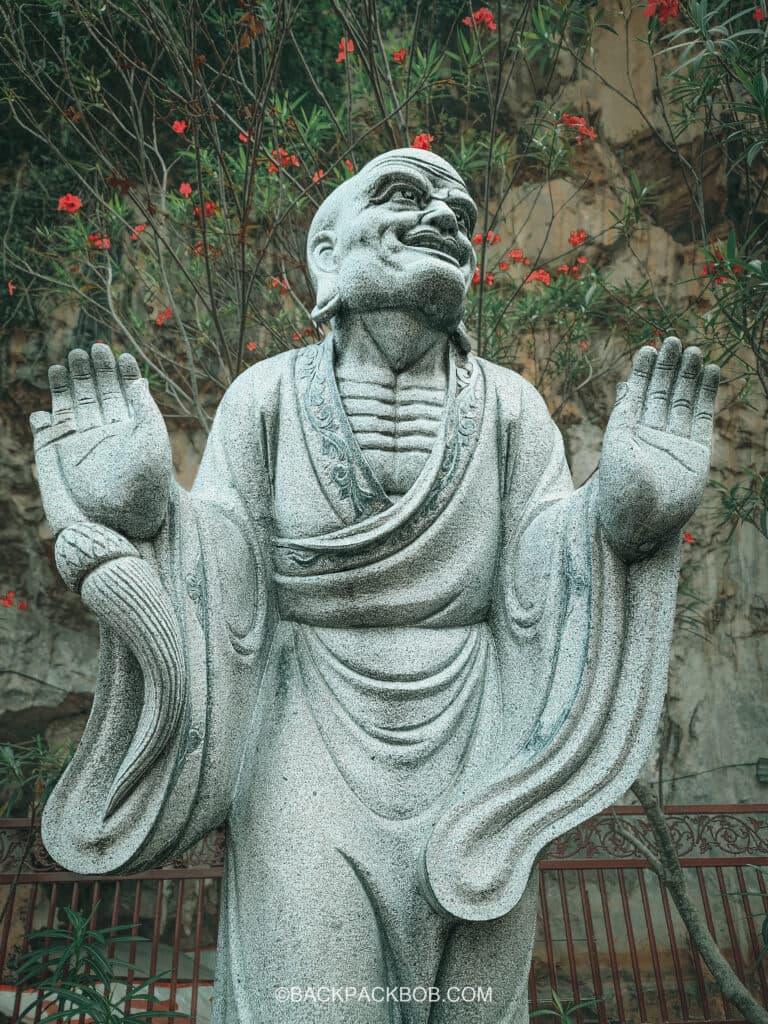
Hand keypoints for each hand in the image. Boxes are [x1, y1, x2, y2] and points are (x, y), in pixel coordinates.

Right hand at [30, 344, 172, 539]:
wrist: (130, 517)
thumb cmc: (150, 481)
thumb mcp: (153, 439)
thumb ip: (144, 408)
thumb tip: (138, 380)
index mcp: (129, 426)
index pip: (122, 391)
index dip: (120, 372)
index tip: (119, 353)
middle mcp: (104, 431)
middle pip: (95, 391)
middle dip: (92, 369)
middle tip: (88, 348)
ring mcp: (81, 442)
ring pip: (70, 405)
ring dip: (66, 384)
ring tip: (63, 362)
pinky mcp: (60, 457)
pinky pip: (46, 434)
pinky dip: (41, 422)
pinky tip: (42, 410)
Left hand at [598, 336, 718, 560]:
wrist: (640, 526)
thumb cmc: (619, 491)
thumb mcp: (616, 447)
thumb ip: (623, 416)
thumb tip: (624, 386)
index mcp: (626, 432)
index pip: (636, 394)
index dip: (642, 371)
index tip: (648, 347)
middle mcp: (651, 435)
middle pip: (660, 392)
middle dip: (666, 367)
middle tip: (673, 340)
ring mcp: (674, 443)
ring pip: (682, 401)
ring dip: (687, 376)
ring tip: (692, 351)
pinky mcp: (696, 453)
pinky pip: (702, 418)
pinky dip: (706, 395)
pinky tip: (709, 373)